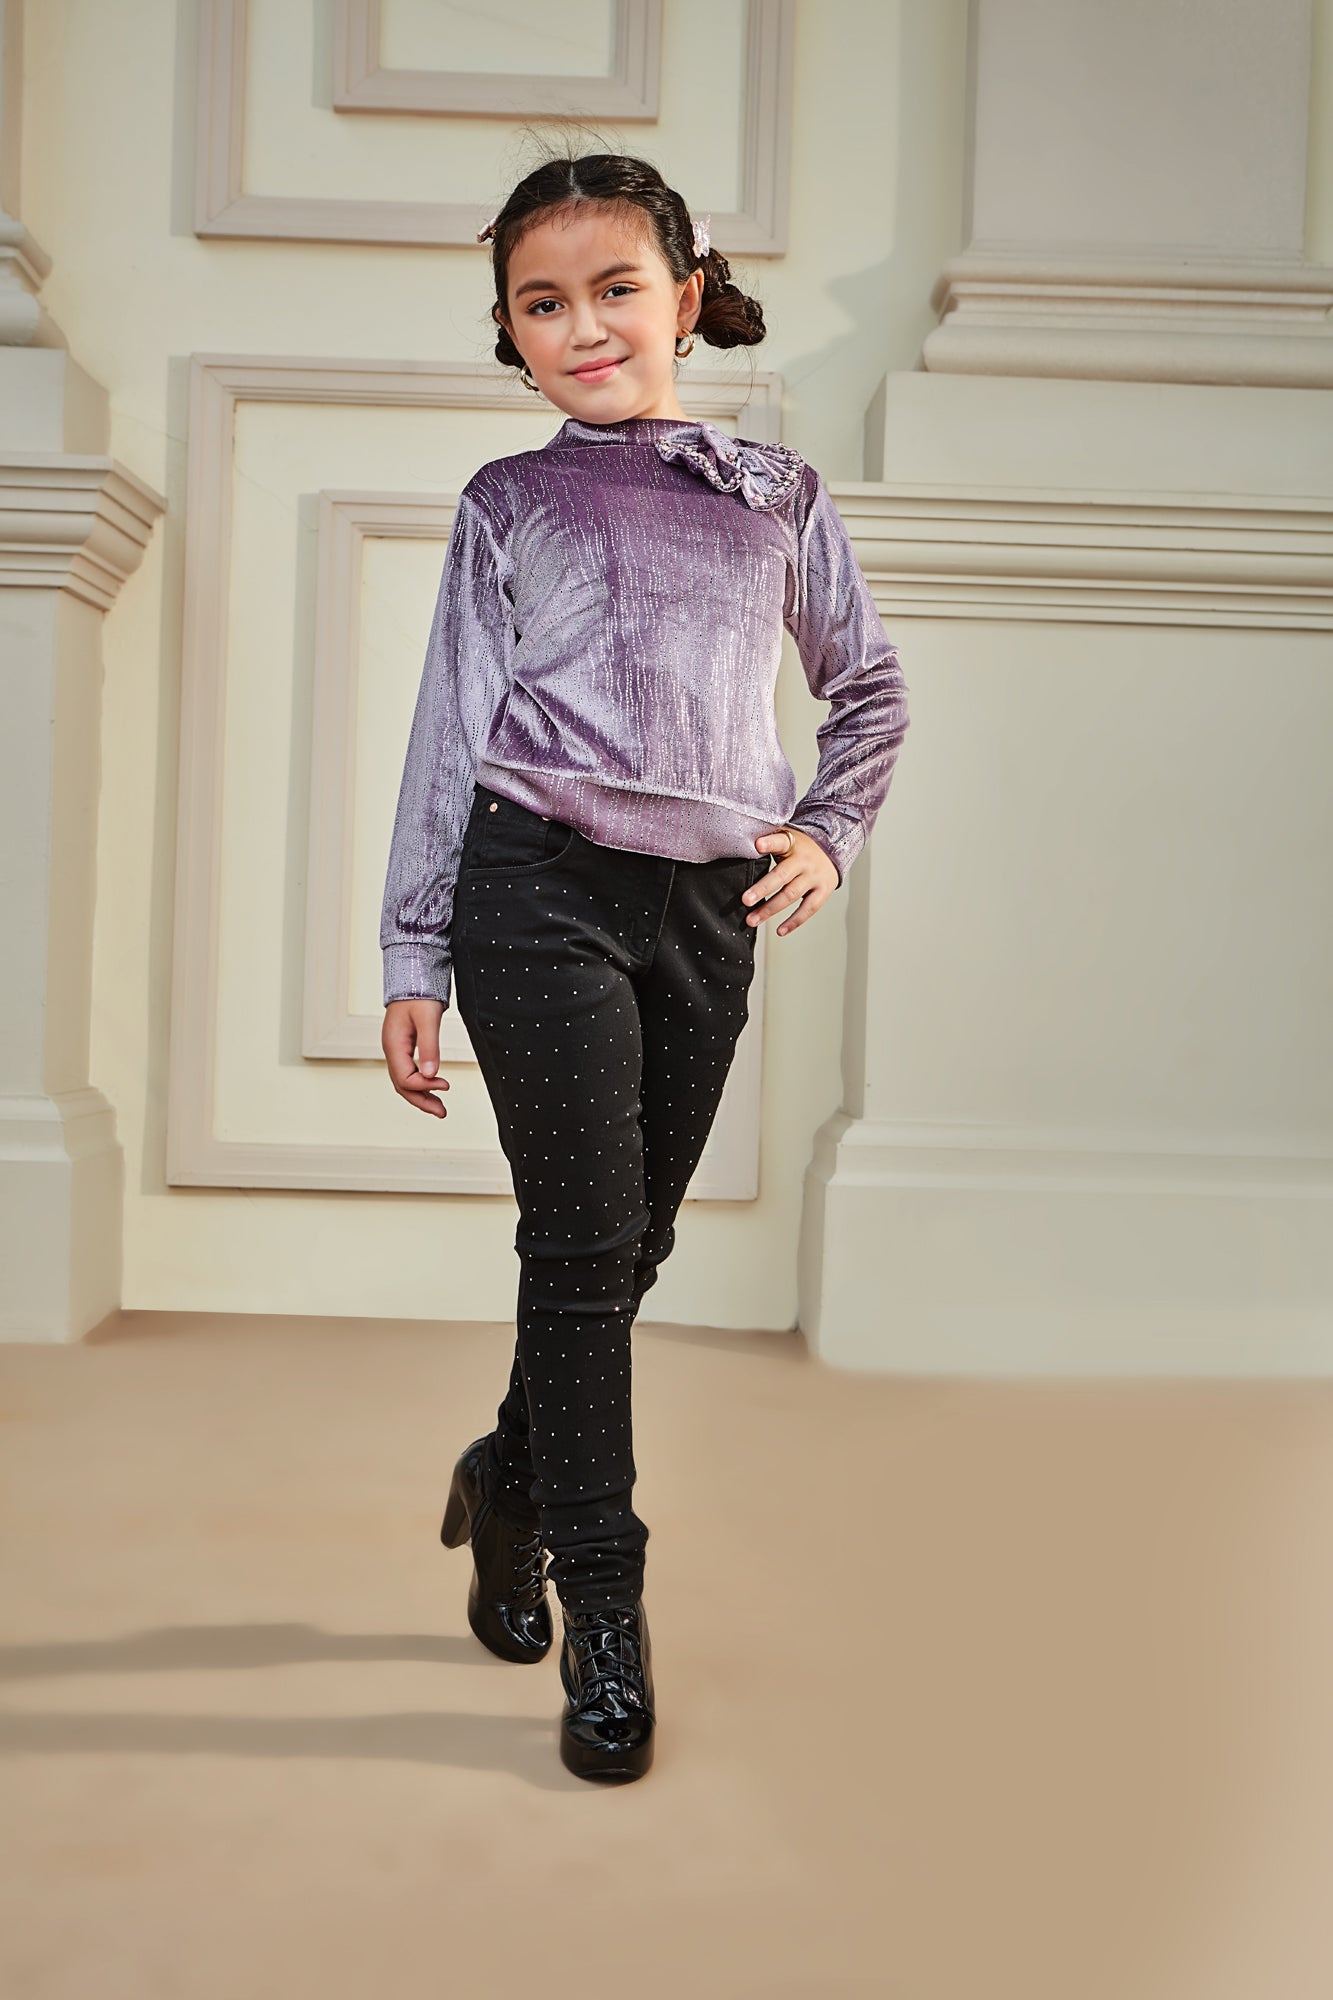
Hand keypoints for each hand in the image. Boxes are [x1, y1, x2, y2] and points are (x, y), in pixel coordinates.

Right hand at [382, 997, 448, 1117]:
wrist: (414, 979)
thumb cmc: (419, 994)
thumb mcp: (428, 1020)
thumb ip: (429, 1047)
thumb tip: (431, 1074)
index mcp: (394, 1045)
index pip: (404, 1078)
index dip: (424, 1086)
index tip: (445, 1084)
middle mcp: (392, 1051)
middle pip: (402, 1085)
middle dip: (422, 1100)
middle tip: (442, 1113)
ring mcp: (396, 1050)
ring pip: (405, 1081)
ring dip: (421, 1095)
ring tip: (439, 1108)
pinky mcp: (403, 1048)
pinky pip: (408, 1073)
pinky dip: (420, 1084)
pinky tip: (432, 1088)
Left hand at [743, 826, 837, 935]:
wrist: (832, 851)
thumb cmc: (800, 848)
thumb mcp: (786, 839)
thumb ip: (768, 844)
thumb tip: (743, 847)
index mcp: (793, 844)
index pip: (781, 841)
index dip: (769, 843)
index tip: (757, 845)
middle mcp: (804, 860)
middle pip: (782, 875)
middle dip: (762, 889)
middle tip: (745, 900)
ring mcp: (814, 877)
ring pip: (791, 894)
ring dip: (770, 909)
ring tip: (752, 920)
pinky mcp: (823, 891)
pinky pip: (808, 909)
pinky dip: (794, 922)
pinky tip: (780, 931)